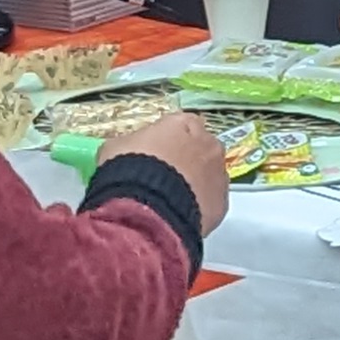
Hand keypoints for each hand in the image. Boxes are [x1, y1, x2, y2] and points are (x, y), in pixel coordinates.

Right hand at [117, 108, 234, 233]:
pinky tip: (179, 216)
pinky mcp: (222, 204)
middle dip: (185, 161)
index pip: (179, 126)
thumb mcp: (116, 147)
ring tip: (171, 201)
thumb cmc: (129, 170)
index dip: (165, 142)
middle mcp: (209, 144)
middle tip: (163, 179)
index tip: (153, 155)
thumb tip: (128, 151)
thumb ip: (131, 144)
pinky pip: (210, 203)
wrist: (146, 208)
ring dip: (194, 185)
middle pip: (199, 149)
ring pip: (209, 177)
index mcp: (184, 123)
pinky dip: (199, 208)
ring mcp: (219, 174)